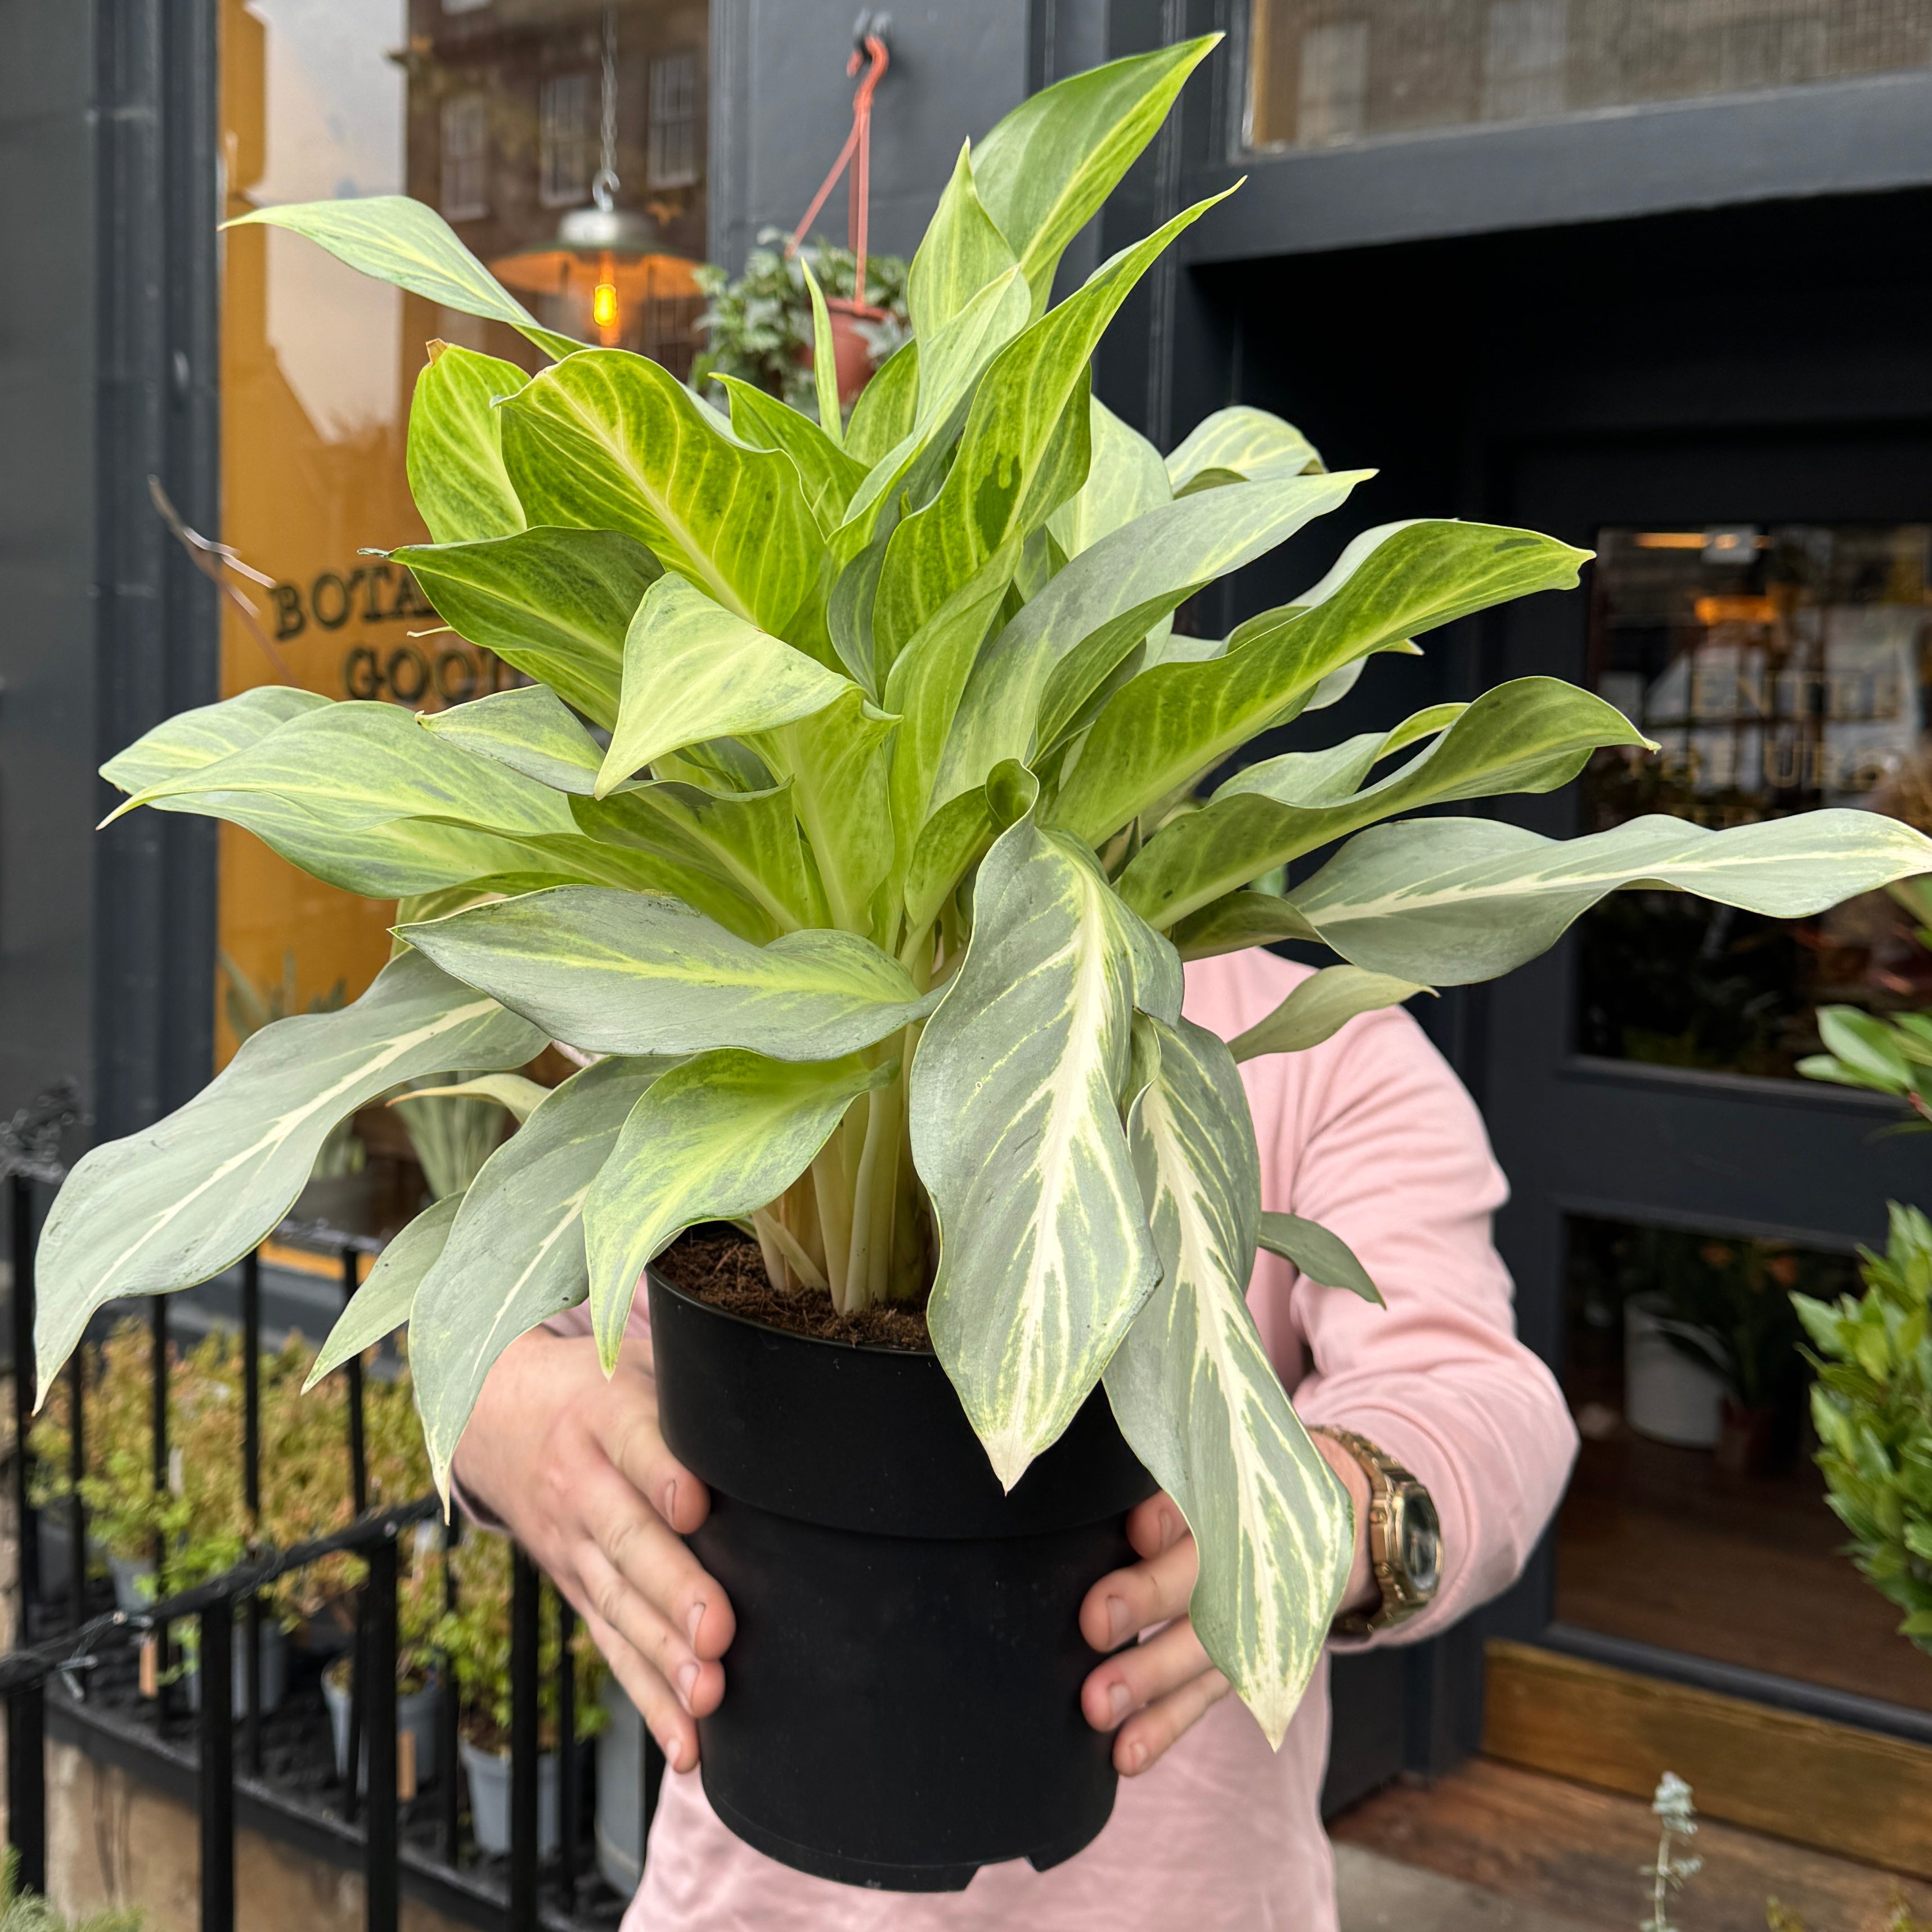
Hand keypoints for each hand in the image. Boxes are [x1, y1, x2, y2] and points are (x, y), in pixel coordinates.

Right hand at [452, 1328, 732, 1773]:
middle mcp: (582, 1486)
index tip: (694, 1505)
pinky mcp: (579, 1594)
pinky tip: (688, 1746)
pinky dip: (650, 1702)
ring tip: (710, 1696)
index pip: (634, 1443)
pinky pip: (614, 1651)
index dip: (663, 1474)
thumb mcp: (639, 1362)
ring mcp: (575, 1548)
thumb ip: (697, 1382)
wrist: (497, 1416)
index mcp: (603, 1415)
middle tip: (719, 1630)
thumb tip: (780, 1392)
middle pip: (627, 1540)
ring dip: (664, 1659)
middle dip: (674, 1590)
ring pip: (620, 1607)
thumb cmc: (600, 1387)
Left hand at [1078, 1442, 1373, 1775]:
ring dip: (1150, 1684)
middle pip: (1203, 1581)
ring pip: (1203, 1652)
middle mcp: (1247, 1563)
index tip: (1138, 1529)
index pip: (1205, 1504)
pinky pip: (1204, 1697)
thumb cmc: (1239, 1486)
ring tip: (1097, 1709)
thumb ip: (1175, 1498)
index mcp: (1236, 1502)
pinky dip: (1166, 1726)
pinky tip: (1126, 1755)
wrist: (1335, 1519)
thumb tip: (1140, 1528)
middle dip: (1148, 1601)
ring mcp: (1251, 1621)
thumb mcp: (1220, 1470)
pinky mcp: (1244, 1663)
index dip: (1172, 1517)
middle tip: (1094, 1624)